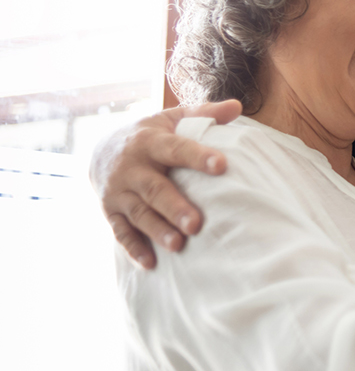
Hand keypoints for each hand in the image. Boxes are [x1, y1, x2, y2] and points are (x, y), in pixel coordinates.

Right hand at [90, 100, 240, 267]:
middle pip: (154, 189)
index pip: (175, 148)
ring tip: (179, 245)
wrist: (101, 150)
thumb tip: (237, 106)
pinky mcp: (110, 211)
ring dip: (157, 230)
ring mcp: (118, 192)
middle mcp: (131, 167)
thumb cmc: (151, 135)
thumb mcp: (172, 118)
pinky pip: (120, 232)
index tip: (222, 166)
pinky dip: (134, 248)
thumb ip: (204, 113)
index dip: (198, 156)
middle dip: (175, 207)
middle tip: (197, 223)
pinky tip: (151, 264)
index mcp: (149, 141)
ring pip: (138, 213)